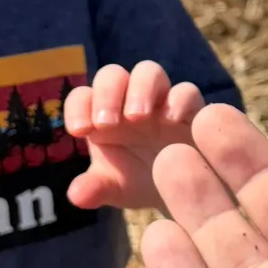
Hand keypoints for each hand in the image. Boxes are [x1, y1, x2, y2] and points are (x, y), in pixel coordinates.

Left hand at [65, 62, 204, 209]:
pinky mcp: (191, 108)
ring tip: (137, 117)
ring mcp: (160, 100)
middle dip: (107, 94)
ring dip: (140, 89)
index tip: (79, 131)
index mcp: (101, 116)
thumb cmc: (140, 182)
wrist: (181, 192)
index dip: (78, 107)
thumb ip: (95, 189)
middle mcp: (128, 100)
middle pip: (112, 75)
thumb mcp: (115, 189)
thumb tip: (75, 196)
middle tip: (107, 124)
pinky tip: (171, 121)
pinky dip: (178, 100)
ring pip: (148, 72)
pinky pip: (186, 91)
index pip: (82, 97)